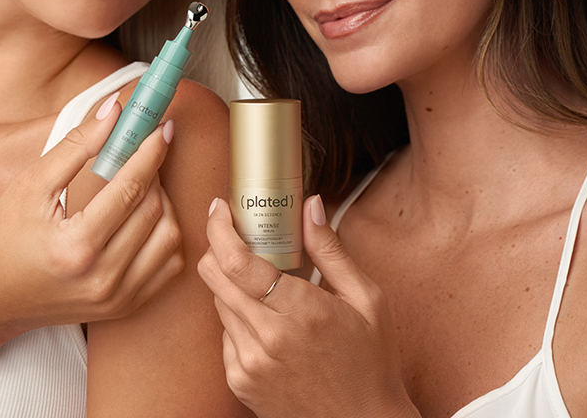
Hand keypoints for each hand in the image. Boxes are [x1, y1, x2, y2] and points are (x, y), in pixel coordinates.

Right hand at [0, 94, 183, 341]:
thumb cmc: (2, 238)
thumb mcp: (30, 184)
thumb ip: (75, 146)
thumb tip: (114, 113)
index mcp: (76, 247)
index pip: (130, 188)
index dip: (150, 151)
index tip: (160, 126)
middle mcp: (103, 278)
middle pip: (153, 210)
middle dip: (154, 169)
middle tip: (143, 146)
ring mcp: (117, 298)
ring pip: (169, 238)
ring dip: (163, 201)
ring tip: (140, 180)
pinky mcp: (124, 307)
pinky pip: (167, 266)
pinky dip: (164, 234)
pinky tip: (144, 214)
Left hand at [197, 196, 418, 417]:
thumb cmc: (372, 364)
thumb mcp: (367, 301)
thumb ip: (331, 250)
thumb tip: (309, 204)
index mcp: (300, 312)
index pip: (236, 261)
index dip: (219, 228)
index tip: (220, 208)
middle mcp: (268, 338)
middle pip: (214, 276)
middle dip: (218, 246)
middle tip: (237, 235)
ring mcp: (250, 364)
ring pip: (218, 301)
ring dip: (231, 283)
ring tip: (264, 284)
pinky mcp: (240, 381)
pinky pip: (225, 332)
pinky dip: (238, 316)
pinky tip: (268, 323)